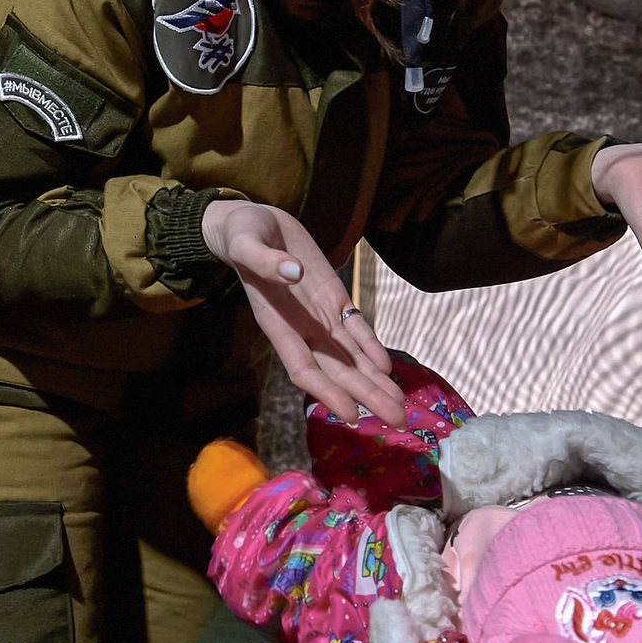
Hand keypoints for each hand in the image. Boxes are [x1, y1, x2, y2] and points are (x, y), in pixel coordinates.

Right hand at [201, 200, 404, 427]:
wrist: (252, 222)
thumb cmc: (241, 233)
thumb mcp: (245, 242)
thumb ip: (266, 262)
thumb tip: (293, 272)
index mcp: (276, 323)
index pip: (303, 367)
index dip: (327, 392)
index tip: (350, 413)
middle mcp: (300, 328)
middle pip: (336, 371)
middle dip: (366, 396)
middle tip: (397, 420)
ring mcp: (319, 316)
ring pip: (351, 357)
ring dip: (375, 382)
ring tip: (400, 406)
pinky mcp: (333, 298)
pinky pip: (356, 328)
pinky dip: (372, 348)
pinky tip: (388, 369)